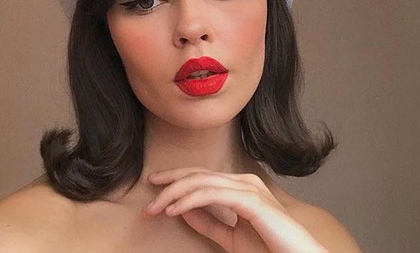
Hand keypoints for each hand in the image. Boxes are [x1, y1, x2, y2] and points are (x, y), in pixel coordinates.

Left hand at [142, 167, 328, 252]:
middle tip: (149, 196)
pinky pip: (213, 195)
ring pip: (202, 182)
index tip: (155, 187)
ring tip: (157, 207)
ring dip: (175, 194)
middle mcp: (243, 181)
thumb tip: (183, 210)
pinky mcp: (251, 200)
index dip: (177, 179)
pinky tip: (175, 209)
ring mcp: (248, 188)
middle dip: (171, 184)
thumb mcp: (232, 237)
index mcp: (240, 186)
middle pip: (198, 175)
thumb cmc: (270, 249)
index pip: (202, 176)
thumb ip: (210, 222)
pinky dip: (191, 200)